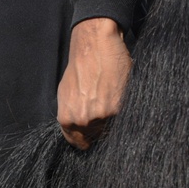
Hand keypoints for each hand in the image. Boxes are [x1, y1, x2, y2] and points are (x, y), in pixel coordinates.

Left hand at [57, 18, 131, 149]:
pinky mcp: (117, 108)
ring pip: (111, 129)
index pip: (79, 143)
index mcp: (67, 119)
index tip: (94, 133)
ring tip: (112, 101)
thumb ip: (72, 114)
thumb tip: (79, 130)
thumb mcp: (65, 93)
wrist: (94, 44)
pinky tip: (118, 97)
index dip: (87, 138)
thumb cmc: (79, 66)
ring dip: (113, 120)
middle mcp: (82, 121)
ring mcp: (101, 116)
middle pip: (97, 138)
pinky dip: (123, 111)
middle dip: (101, 128)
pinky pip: (122, 119)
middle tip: (105, 112)